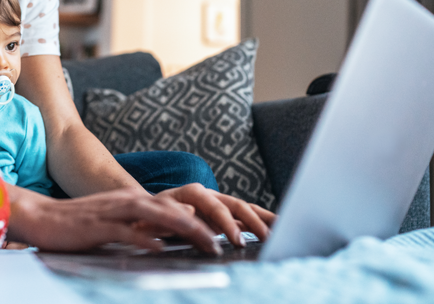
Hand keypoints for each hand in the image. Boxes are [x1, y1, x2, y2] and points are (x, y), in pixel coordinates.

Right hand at [7, 186, 222, 254]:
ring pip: (157, 216)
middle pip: (175, 209)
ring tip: (208, 242)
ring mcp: (114, 212)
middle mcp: (129, 201)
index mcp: (136, 201)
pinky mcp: (97, 225)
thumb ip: (141, 229)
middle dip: (206, 224)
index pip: (178, 208)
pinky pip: (124, 231)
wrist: (41, 217)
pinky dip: (143, 238)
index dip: (206, 219)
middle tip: (232, 239)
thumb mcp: (117, 225)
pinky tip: (160, 247)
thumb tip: (169, 240)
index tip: (230, 233)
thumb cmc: (80, 225)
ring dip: (185, 228)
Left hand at [156, 183, 274, 245]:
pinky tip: (278, 227)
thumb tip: (190, 213)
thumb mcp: (156, 216)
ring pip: (245, 208)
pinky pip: (247, 217)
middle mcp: (209, 195)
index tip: (235, 240)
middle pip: (235, 205)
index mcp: (192, 193)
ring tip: (282, 229)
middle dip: (251, 222)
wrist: (151, 213)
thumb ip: (172, 215)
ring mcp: (219, 203)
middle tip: (264, 239)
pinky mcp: (225, 215)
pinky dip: (263, 221)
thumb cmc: (152, 217)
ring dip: (263, 219)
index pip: (214, 205)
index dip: (226, 223)